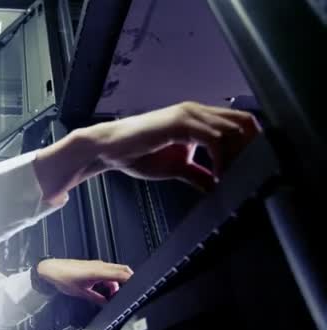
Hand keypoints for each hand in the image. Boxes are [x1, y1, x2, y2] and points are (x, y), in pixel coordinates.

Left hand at [37, 259, 132, 304]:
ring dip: (118, 281)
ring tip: (114, 294)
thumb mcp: (82, 293)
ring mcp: (97, 264)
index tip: (138, 287)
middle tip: (130, 291)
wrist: (52, 269)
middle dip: (128, 280)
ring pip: (115, 270)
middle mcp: (100, 265)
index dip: (132, 280)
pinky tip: (106, 289)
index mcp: (99, 271)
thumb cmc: (63, 278)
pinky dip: (111, 279)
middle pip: (122, 269)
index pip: (122, 273)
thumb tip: (106, 303)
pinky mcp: (93, 265)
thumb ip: (97, 299)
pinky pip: (108, 271)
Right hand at [86, 101, 259, 189]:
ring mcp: (189, 115)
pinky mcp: (180, 123)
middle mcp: (197, 112)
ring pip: (233, 128)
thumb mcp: (177, 168)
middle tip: (248, 174)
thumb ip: (199, 174)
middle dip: (251, 149)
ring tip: (233, 177)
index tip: (251, 169)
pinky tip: (217, 176)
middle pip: (244, 122)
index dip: (250, 145)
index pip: (239, 123)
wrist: (111, 149)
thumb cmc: (138, 153)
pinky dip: (221, 158)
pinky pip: (214, 138)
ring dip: (238, 156)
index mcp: (198, 119)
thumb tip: (215, 186)